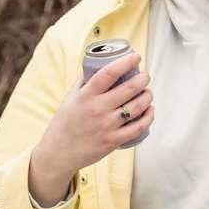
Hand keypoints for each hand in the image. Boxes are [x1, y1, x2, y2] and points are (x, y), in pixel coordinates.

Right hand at [29, 52, 153, 205]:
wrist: (59, 152)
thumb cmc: (64, 123)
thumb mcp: (69, 98)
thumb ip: (83, 81)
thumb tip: (97, 63)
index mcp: (85, 96)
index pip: (109, 73)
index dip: (125, 62)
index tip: (136, 56)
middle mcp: (97, 109)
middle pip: (129, 88)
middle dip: (143, 78)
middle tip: (145, 76)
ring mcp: (107, 126)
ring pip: (137, 107)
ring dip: (148, 96)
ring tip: (148, 92)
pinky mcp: (113, 141)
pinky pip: (138, 127)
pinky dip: (148, 117)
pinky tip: (150, 110)